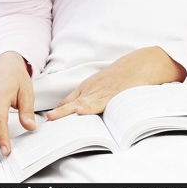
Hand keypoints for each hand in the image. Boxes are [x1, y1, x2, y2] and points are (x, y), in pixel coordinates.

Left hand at [46, 46, 186, 119]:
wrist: (142, 63)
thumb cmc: (125, 76)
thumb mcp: (105, 85)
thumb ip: (94, 98)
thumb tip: (83, 113)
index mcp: (88, 87)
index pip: (68, 101)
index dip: (58, 112)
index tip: (46, 124)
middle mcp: (92, 88)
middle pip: (70, 103)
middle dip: (58, 114)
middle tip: (44, 123)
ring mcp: (102, 90)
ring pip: (81, 103)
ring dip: (67, 112)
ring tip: (54, 119)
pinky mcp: (113, 93)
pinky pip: (100, 102)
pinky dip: (90, 106)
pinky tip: (81, 112)